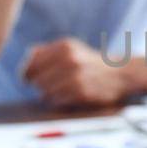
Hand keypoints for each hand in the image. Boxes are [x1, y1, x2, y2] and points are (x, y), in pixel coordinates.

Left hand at [21, 38, 138, 106]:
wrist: (121, 74)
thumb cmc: (90, 63)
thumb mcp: (71, 48)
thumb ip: (46, 51)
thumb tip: (26, 61)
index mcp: (64, 46)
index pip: (31, 63)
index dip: (26, 73)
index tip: (27, 79)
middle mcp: (69, 59)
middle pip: (36, 79)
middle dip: (38, 85)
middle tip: (46, 87)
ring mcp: (76, 76)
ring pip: (44, 92)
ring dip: (47, 95)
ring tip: (58, 92)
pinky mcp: (81, 92)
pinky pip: (57, 101)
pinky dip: (58, 101)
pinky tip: (67, 97)